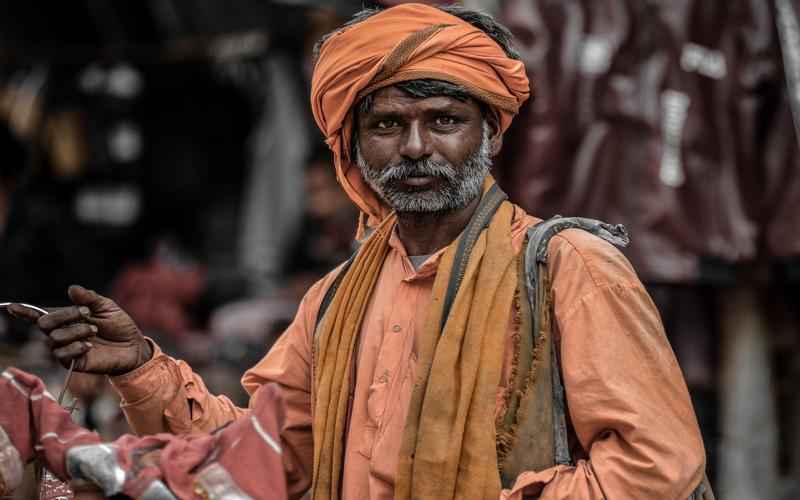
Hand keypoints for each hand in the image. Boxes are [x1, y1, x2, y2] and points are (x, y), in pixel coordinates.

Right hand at [8, 285, 152, 375]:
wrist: (133, 346)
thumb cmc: (119, 325)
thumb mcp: (107, 307)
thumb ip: (89, 298)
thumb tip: (72, 289)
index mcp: (66, 317)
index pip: (40, 314)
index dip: (24, 311)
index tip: (11, 307)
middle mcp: (61, 332)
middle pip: (45, 323)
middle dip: (66, 315)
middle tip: (88, 315)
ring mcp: (65, 348)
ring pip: (55, 337)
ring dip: (78, 331)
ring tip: (95, 331)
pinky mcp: (71, 362)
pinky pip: (62, 354)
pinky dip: (76, 347)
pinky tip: (89, 346)